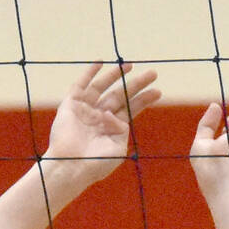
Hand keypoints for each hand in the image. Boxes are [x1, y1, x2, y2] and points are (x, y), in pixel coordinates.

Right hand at [44, 62, 160, 179]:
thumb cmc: (95, 163)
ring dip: (116, 75)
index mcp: (111, 129)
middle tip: (153, 74)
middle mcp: (99, 117)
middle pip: (120, 95)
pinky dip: (89, 73)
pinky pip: (80, 85)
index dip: (144, 99)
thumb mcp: (117, 150)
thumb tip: (113, 114)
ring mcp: (85, 110)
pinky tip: (100, 62)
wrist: (70, 166)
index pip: (130, 109)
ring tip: (130, 66)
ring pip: (102, 87)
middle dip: (136, 85)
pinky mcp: (71, 105)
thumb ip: (121, 130)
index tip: (158, 91)